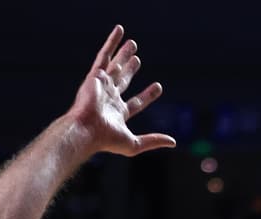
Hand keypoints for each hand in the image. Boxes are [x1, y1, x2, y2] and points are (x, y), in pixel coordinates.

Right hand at [66, 25, 175, 157]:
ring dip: (124, 54)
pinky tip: (119, 31)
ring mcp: (103, 86)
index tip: (158, 87)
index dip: (147, 95)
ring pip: (116, 66)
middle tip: (138, 60)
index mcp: (118, 113)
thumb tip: (173, 142)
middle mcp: (110, 98)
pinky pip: (105, 55)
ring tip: (133, 44)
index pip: (136, 102)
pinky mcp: (96, 76)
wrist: (87, 130)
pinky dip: (112, 42)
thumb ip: (153, 140)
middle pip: (124, 80)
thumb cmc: (107, 140)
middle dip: (131, 70)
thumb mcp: (135, 143)